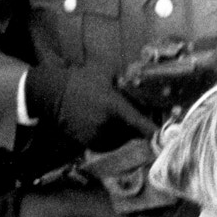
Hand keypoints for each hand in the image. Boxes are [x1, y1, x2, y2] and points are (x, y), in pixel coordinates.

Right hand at [26, 66, 158, 148]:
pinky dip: (109, 137)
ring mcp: (96, 136)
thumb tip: (143, 87)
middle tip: (134, 117)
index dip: (153, 131)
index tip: (164, 136)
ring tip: (113, 120)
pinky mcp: (86, 143)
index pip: (139, 123)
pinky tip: (102, 125)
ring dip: (121, 133)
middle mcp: (107, 125)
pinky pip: (105, 143)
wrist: (52, 93)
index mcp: (114, 107)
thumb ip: (125, 82)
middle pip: (130, 133)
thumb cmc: (80, 79)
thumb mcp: (105, 73)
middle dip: (135, 127)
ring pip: (118, 140)